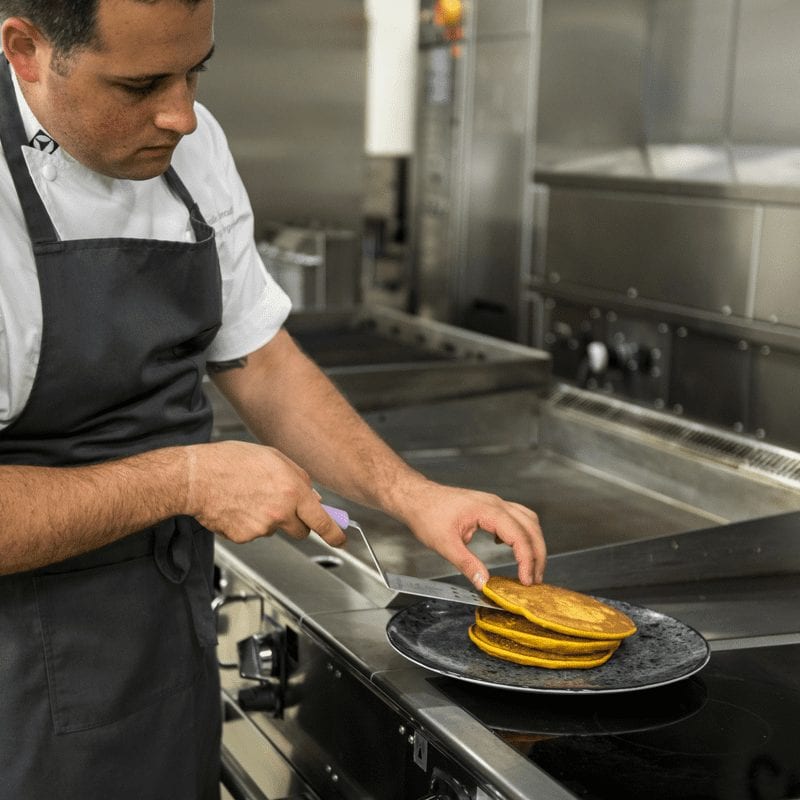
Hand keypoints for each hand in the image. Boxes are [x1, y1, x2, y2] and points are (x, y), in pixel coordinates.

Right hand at [184, 441, 346, 547]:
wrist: (196, 477)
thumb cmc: (230, 461)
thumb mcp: (273, 457)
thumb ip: (298, 477)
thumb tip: (312, 497)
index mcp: (292, 490)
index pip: (322, 520)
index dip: (334, 533)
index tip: (340, 539)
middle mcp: (281, 511)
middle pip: (301, 530)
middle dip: (297, 522)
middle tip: (281, 506)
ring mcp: (262, 527)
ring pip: (275, 529)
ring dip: (268, 518)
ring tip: (248, 496)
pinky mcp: (244, 537)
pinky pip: (254, 533)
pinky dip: (248, 523)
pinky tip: (237, 506)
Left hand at [399, 481, 545, 589]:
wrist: (415, 497)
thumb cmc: (426, 514)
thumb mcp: (445, 544)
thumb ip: (467, 564)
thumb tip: (485, 584)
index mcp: (487, 510)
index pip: (519, 535)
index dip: (527, 559)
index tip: (527, 580)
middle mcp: (495, 503)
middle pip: (530, 527)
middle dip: (537, 554)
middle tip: (535, 579)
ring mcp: (493, 503)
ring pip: (527, 520)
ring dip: (532, 543)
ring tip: (530, 567)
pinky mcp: (488, 507)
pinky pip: (515, 518)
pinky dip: (521, 534)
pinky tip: (509, 548)